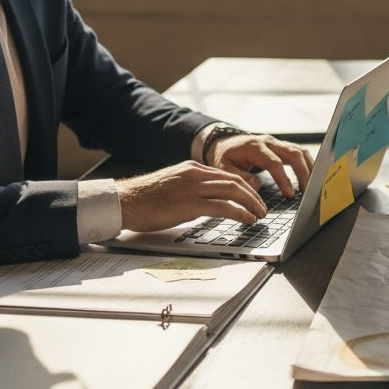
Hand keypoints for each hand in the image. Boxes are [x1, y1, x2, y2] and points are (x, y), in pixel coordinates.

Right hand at [118, 161, 267, 231]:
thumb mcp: (172, 186)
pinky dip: (240, 213)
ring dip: (251, 204)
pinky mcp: (189, 204)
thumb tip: (208, 201)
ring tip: (260, 215)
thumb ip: (191, 189)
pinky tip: (247, 220)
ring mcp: (193, 188)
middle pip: (235, 181)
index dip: (245, 186)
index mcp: (191, 169)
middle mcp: (195, 175)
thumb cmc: (144, 199)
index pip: (227, 175)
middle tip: (263, 207)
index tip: (254, 197)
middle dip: (254, 195)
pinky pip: (223, 207)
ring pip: (233, 191)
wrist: (124, 202)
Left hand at [209, 133, 313, 197]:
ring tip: (312, 185)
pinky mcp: (282, 146)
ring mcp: (277, 143)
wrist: (225, 142)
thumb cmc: (226, 156)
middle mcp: (268, 142)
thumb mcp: (224, 168)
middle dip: (303, 172)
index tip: (290, 194)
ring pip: (299, 151)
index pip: (273, 162)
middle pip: (293, 153)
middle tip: (307, 191)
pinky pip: (299, 152)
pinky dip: (307, 164)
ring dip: (308, 167)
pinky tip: (310, 176)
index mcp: (254, 147)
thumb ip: (239, 177)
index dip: (283, 179)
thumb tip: (256, 186)